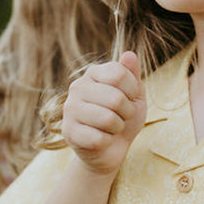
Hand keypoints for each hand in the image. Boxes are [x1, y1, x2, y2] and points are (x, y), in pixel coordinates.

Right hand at [62, 52, 146, 174]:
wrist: (110, 149)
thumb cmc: (123, 117)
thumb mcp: (134, 95)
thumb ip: (132, 74)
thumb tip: (129, 54)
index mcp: (93, 73)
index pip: (119, 73)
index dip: (132, 90)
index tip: (130, 98)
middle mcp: (77, 87)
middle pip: (115, 98)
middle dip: (127, 112)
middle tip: (122, 116)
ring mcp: (69, 109)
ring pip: (108, 119)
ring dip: (118, 128)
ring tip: (112, 128)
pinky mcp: (69, 132)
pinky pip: (99, 138)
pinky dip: (108, 142)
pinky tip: (102, 140)